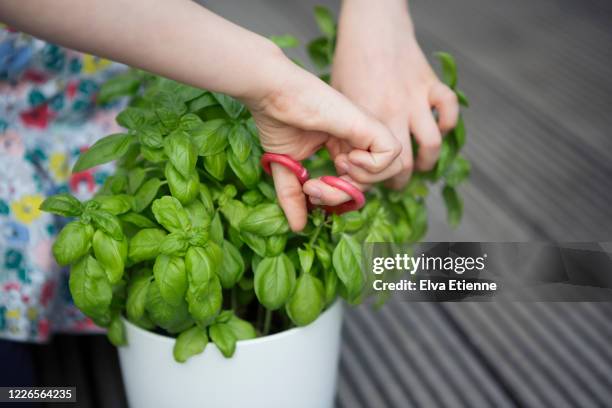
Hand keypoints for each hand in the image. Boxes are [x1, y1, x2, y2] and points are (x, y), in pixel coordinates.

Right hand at [242, 51, 400, 230]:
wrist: (273, 94)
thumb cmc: (278, 121)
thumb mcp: (287, 170)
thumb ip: (294, 197)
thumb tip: (298, 227)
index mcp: (344, 146)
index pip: (356, 183)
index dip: (336, 196)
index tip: (309, 190)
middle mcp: (359, 140)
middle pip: (374, 181)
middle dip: (344, 195)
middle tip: (316, 187)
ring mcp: (366, 131)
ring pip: (391, 170)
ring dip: (361, 181)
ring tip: (336, 168)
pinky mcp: (369, 124)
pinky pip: (392, 154)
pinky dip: (372, 166)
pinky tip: (347, 158)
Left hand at [319, 0, 458, 198]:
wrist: (371, 25)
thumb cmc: (349, 62)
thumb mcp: (338, 99)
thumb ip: (345, 130)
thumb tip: (347, 159)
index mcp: (367, 120)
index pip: (375, 167)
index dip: (372, 179)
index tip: (368, 177)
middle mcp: (394, 113)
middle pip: (405, 164)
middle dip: (399, 181)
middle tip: (394, 182)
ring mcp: (415, 99)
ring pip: (431, 145)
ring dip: (426, 162)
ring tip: (419, 165)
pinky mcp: (430, 84)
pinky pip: (449, 110)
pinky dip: (447, 123)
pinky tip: (437, 128)